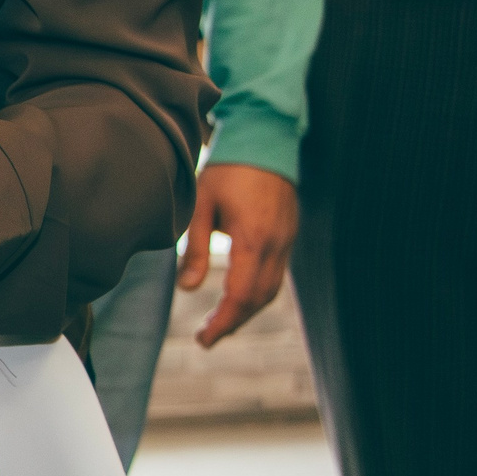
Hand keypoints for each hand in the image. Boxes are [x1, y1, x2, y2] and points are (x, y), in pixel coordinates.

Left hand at [174, 163, 297, 346]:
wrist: (266, 136)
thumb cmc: (228, 168)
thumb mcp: (201, 204)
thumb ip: (195, 248)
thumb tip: (187, 289)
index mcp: (254, 238)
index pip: (241, 295)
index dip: (224, 322)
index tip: (204, 340)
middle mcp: (277, 243)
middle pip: (259, 299)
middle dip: (234, 322)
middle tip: (207, 338)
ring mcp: (287, 239)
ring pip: (272, 290)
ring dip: (247, 311)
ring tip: (220, 323)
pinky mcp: (289, 233)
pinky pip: (277, 274)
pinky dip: (258, 293)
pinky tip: (238, 296)